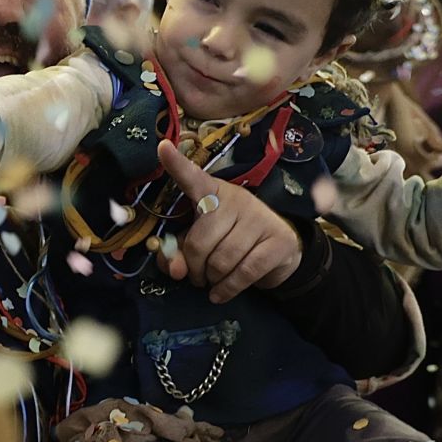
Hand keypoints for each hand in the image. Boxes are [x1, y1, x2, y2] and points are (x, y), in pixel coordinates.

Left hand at [156, 140, 302, 301]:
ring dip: (210, 280)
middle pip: (200, 242)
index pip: (193, 178)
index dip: (176, 165)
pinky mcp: (278, 241)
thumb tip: (175, 270)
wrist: (279, 251)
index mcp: (213, 192)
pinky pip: (244, 273)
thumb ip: (180, 254)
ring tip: (211, 281)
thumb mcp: (202, 243)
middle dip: (193, 268)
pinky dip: (228, 289)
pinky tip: (220, 293)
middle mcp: (237, 199)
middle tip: (196, 276)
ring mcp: (260, 218)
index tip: (162, 148)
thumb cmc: (231, 241)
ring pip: (221, 261)